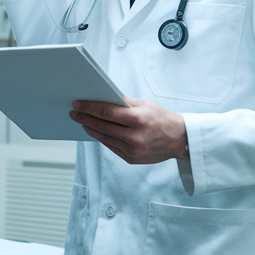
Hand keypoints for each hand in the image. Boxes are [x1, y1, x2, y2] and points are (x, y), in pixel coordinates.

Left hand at [70, 97, 188, 164]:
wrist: (179, 140)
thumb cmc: (162, 119)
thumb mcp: (145, 105)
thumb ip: (123, 102)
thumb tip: (103, 96)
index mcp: (138, 120)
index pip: (106, 112)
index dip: (89, 108)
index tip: (78, 104)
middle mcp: (135, 137)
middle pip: (102, 126)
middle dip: (85, 118)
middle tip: (74, 113)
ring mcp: (132, 150)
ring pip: (104, 138)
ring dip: (90, 128)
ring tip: (82, 121)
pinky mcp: (131, 159)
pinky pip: (110, 146)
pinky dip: (101, 138)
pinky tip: (95, 131)